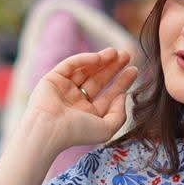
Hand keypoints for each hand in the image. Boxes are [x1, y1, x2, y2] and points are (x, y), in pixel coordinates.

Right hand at [22, 46, 137, 154]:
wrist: (49, 129)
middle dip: (113, 67)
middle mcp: (75, 101)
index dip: (121, 83)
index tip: (134, 70)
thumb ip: (119, 114)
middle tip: (127, 55)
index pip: (108, 95)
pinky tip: (99, 57)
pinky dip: (85, 60)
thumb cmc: (77, 132)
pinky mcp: (53, 78)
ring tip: (116, 52)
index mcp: (87, 114)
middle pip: (98, 80)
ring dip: (101, 60)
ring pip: (86, 70)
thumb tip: (123, 96)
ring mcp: (64, 89)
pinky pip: (71, 65)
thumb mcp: (107, 128)